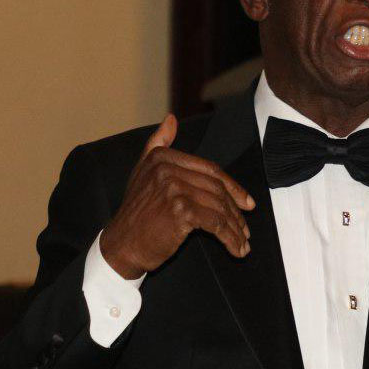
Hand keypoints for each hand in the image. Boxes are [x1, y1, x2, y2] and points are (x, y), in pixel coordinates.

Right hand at [100, 114, 255, 278]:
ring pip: (219, 207)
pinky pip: (216, 223)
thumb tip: (171, 119)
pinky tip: (235, 249)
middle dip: (236, 211)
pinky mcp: (181, 211)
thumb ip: (157, 144)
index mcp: (162, 157)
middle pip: (217, 189)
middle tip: (245, 228)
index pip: (210, 169)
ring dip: (236, 228)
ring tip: (242, 242)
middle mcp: (168, 169)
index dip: (232, 187)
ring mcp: (174, 189)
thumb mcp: (142, 172)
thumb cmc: (136, 213)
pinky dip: (230, 238)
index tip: (246, 202)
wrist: (121, 246)